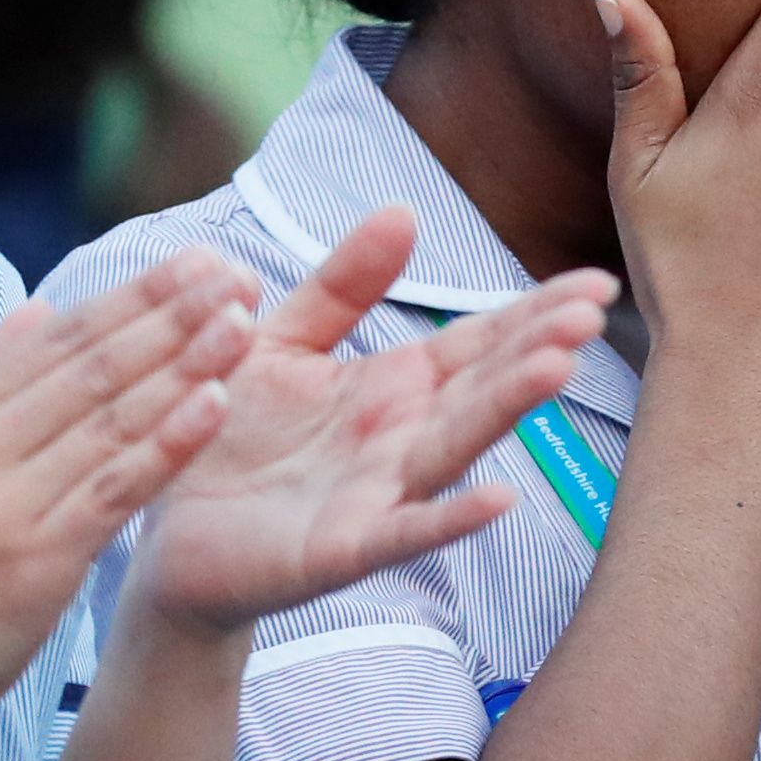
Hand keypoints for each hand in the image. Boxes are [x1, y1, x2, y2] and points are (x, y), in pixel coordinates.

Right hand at [0, 248, 260, 748]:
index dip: (133, 295)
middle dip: (169, 313)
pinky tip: (214, 406)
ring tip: (241, 322)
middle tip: (233, 273)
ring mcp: (3, 499)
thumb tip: (40, 311)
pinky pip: (112, 489)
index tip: (194, 261)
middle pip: (90, 364)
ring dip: (183, 364)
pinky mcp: (34, 559)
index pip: (58, 337)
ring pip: (110, 417)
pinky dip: (167, 443)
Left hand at [129, 210, 614, 633]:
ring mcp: (375, 497)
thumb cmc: (230, 434)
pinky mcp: (337, 549)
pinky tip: (499, 499)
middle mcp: (397, 441)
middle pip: (478, 388)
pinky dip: (448, 518)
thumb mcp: (282, 341)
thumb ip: (342, 286)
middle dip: (535, 349)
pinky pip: (399, 532)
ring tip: (558, 369)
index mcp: (389, 388)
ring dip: (504, 411)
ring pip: (450, 448)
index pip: (475, 344)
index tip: (596, 283)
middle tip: (593, 312)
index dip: (533, 313)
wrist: (164, 531)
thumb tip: (404, 211)